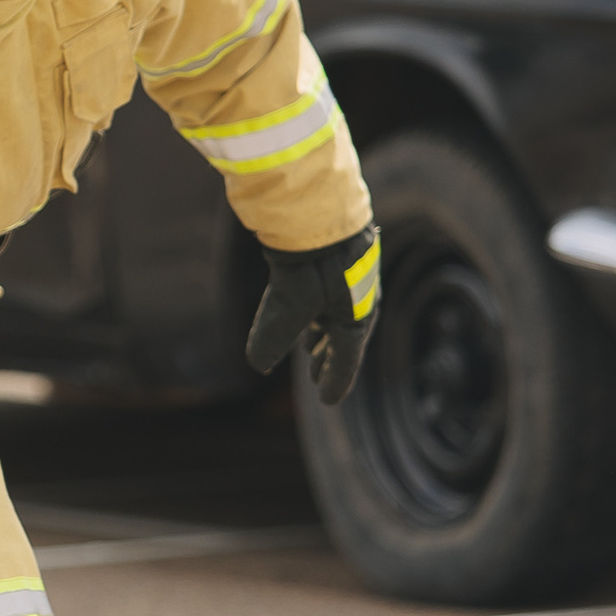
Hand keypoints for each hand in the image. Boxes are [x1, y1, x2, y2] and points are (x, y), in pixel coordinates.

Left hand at [245, 224, 380, 405]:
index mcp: (355, 321)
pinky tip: (305, 308)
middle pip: (341, 340)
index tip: (327, 401)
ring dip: (321, 334)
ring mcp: (349, 281)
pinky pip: (328, 296)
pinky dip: (317, 310)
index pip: (346, 361)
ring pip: (334, 316)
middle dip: (326, 360)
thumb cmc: (311, 266)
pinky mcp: (336, 261)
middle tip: (314, 377)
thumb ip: (271, 340)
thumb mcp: (284, 310)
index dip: (335, 382)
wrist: (320, 213)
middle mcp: (357, 303)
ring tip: (307, 345)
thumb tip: (257, 363)